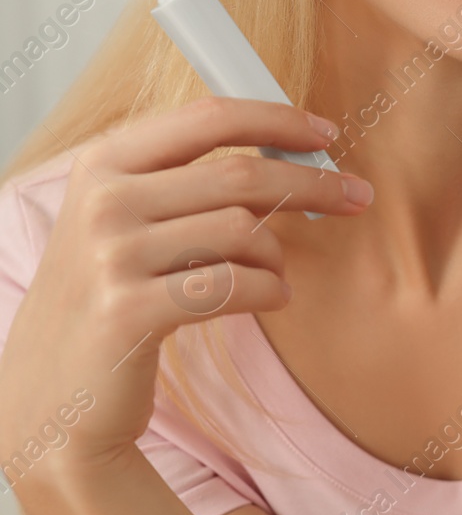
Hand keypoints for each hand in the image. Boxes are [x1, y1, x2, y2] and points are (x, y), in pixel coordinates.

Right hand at [0, 98, 371, 479]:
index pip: (208, 118)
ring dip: (278, 255)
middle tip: (358, 197)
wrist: (50, 397)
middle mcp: (102, 202)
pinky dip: (270, 292)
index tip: (327, 132)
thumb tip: (290, 151)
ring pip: (244, 231)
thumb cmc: (106, 299)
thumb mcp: (124, 222)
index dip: (278, 119)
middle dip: (313, 182)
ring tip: (273, 274)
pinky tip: (271, 298)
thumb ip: (187, 181)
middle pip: (241, 174)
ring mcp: (111, 257)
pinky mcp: (128, 312)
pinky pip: (236, 286)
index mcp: (103, 164)